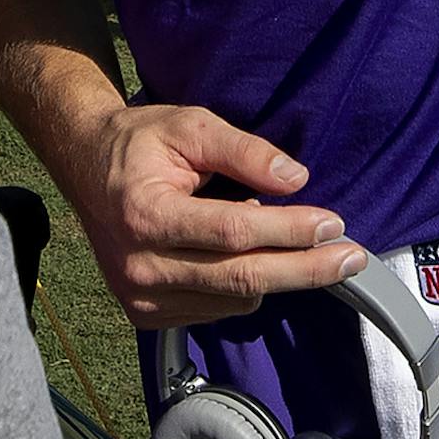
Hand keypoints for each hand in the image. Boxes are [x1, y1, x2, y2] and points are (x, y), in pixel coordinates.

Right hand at [65, 103, 367, 327]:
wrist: (86, 166)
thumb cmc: (142, 141)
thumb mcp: (193, 125)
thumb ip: (245, 151)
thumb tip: (296, 178)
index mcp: (148, 216)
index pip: (233, 233)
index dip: (288, 230)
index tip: (333, 224)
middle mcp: (141, 268)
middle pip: (240, 279)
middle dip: (304, 270)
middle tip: (352, 258)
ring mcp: (142, 298)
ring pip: (233, 301)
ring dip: (277, 274)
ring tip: (293, 236)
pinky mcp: (147, 313)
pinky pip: (216, 310)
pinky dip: (245, 287)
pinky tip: (249, 251)